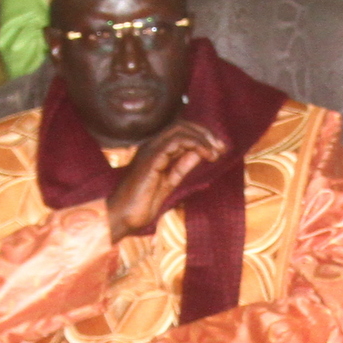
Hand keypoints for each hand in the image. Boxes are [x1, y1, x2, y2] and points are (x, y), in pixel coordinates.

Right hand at [105, 121, 224, 238]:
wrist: (122, 217)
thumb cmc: (141, 204)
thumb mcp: (169, 183)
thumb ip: (181, 167)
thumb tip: (198, 153)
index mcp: (155, 151)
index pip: (181, 132)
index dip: (202, 136)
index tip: (218, 149)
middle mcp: (152, 146)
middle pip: (182, 125)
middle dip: (205, 134)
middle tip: (221, 148)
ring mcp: (150, 150)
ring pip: (180, 130)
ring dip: (202, 138)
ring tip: (215, 152)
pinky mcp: (151, 159)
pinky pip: (175, 142)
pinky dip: (194, 145)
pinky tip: (206, 155)